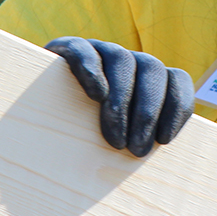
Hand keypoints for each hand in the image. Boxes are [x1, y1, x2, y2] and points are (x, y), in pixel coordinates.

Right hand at [46, 37, 193, 156]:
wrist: (39, 107)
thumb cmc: (88, 137)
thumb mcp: (121, 138)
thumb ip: (140, 140)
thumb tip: (156, 166)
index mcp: (149, 77)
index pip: (177, 79)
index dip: (177, 106)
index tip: (164, 140)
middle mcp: (129, 61)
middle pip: (152, 69)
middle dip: (148, 113)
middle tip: (136, 149)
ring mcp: (100, 50)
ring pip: (122, 60)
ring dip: (122, 101)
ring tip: (113, 139)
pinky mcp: (69, 49)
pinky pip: (84, 50)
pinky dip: (92, 70)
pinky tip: (95, 95)